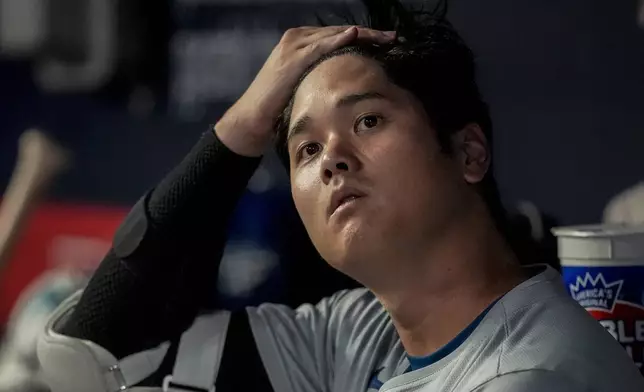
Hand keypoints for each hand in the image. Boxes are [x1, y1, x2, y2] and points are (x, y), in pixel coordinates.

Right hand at [215, 26, 395, 156]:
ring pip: (335, 35)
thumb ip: (321, 79)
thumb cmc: (278, 109)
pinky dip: (337, 40)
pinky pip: (319, 46)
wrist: (253, 120)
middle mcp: (298, 39)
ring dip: (362, 34)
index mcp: (303, 44)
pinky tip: (354, 35)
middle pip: (341, 31)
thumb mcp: (304, 88)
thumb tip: (346, 85)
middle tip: (394, 37)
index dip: (365, 38)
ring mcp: (293, 46)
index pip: (339, 36)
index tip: (388, 42)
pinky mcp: (291, 58)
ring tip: (385, 37)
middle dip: (369, 34)